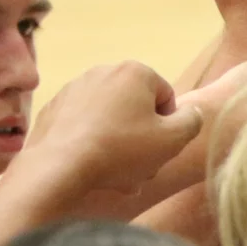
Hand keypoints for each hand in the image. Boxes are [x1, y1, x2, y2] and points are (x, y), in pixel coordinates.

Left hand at [24, 62, 203, 195]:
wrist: (60, 166)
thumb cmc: (122, 150)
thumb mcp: (173, 140)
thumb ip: (192, 121)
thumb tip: (191, 113)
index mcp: (135, 72)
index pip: (166, 97)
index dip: (169, 127)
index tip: (160, 150)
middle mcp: (104, 71)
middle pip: (136, 109)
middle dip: (142, 139)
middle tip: (140, 168)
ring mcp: (75, 88)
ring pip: (111, 119)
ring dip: (119, 144)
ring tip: (118, 174)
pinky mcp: (55, 108)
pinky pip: (85, 125)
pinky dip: (93, 142)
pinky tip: (93, 167)